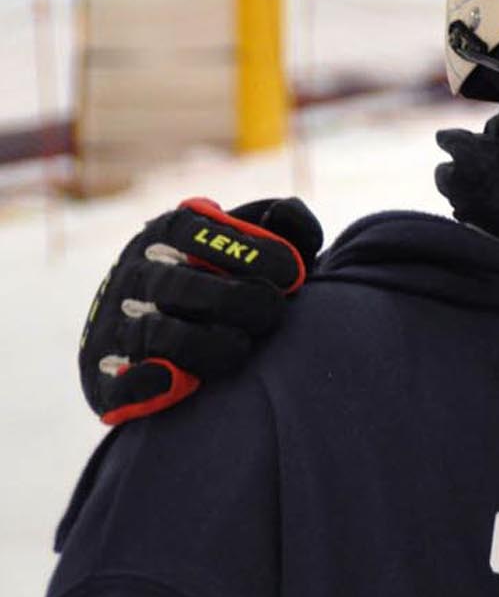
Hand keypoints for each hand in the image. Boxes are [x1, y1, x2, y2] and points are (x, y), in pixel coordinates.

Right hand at [78, 197, 321, 424]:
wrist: (164, 323)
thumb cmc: (231, 276)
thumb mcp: (255, 242)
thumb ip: (285, 226)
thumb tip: (285, 213)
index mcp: (173, 232)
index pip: (211, 237)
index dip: (262, 257)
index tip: (293, 276)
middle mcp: (140, 273)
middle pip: (185, 289)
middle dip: (240, 302)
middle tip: (273, 312)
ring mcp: (118, 322)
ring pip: (156, 335)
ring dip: (208, 344)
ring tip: (241, 346)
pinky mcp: (108, 374)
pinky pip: (121, 382)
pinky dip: (148, 383)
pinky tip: (180, 381)